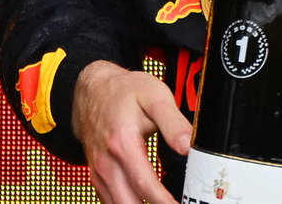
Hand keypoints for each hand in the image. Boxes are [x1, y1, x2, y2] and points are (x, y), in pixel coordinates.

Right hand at [72, 61, 190, 203]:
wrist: (93, 89)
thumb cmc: (124, 92)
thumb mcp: (155, 96)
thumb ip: (174, 123)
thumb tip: (188, 147)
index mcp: (123, 144)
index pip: (146, 186)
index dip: (166, 202)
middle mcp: (107, 162)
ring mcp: (99, 171)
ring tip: (161, 202)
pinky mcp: (97, 176)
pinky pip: (110, 201)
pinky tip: (144, 201)